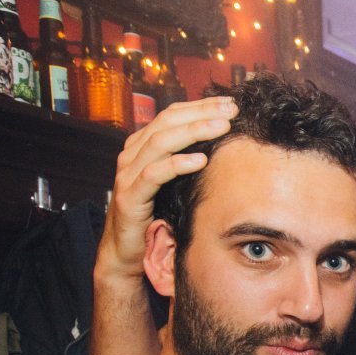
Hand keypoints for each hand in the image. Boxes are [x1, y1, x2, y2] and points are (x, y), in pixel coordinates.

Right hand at [97, 98, 237, 281]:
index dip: (200, 106)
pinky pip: (153, 175)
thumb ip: (187, 163)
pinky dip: (177, 164)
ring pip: (160, 142)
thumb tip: (222, 147)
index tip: (229, 103)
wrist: (125, 251)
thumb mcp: (174, 184)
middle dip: (201, 112)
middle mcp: (132, 155)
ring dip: (194, 132)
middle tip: (231, 109)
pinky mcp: (129, 197)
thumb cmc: (154, 215)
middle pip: (167, 122)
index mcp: (142, 147)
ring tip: (221, 126)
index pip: (172, 116)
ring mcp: (128, 174)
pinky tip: (200, 160)